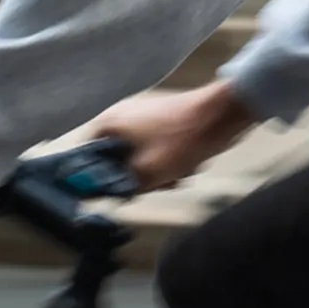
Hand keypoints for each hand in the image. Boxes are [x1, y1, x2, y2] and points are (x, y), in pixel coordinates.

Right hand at [80, 81, 259, 191]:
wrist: (222, 115)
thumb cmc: (180, 142)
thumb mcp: (146, 173)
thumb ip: (122, 185)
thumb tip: (108, 192)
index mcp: (110, 122)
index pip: (86, 153)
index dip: (95, 176)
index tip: (111, 191)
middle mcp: (123, 115)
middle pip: (115, 157)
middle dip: (135, 176)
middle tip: (152, 185)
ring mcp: (145, 116)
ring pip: (140, 155)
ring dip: (156, 171)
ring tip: (176, 177)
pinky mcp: (165, 120)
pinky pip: (157, 147)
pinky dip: (168, 159)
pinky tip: (186, 167)